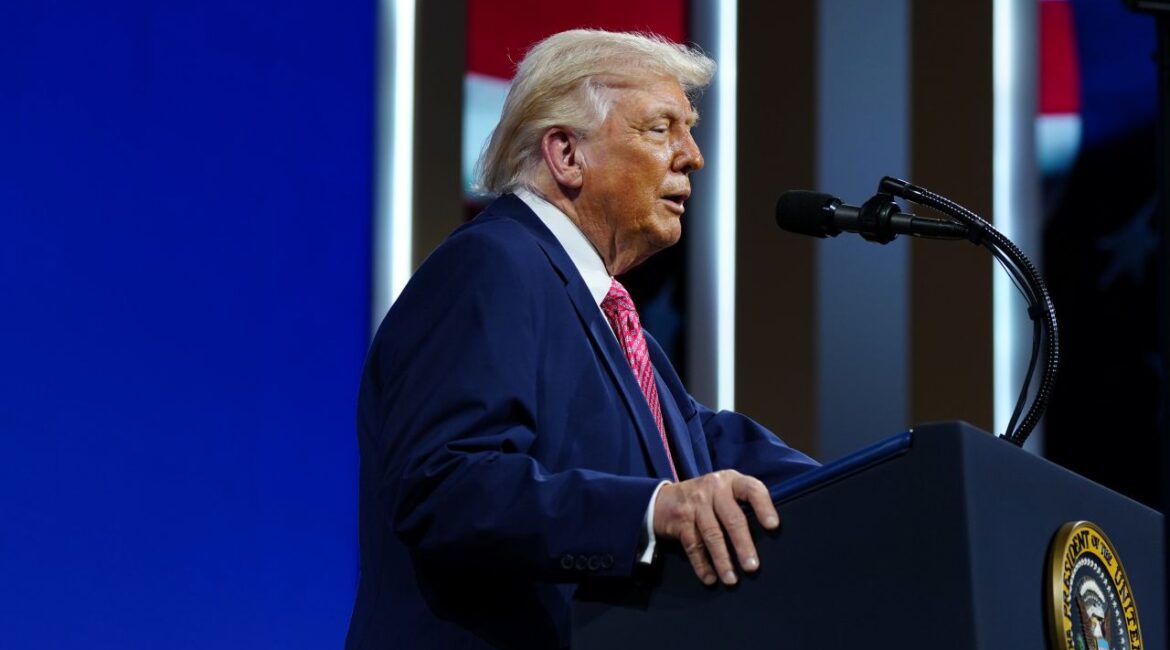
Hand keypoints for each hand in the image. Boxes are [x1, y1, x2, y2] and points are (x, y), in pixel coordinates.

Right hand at [652, 470, 779, 585]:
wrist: (662, 499)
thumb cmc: (706, 500)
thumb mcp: (724, 492)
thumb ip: (742, 505)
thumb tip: (768, 537)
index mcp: (731, 481)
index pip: (752, 489)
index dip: (764, 507)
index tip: (773, 526)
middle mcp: (713, 488)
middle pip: (732, 518)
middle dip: (743, 545)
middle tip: (752, 567)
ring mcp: (695, 503)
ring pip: (712, 535)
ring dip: (723, 560)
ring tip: (731, 579)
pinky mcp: (680, 519)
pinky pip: (693, 545)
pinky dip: (702, 564)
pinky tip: (710, 578)